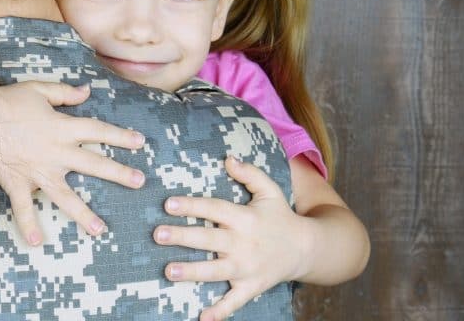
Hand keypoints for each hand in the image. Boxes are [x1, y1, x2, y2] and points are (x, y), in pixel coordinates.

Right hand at [0, 81, 146, 244]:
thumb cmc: (6, 101)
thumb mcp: (39, 90)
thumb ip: (65, 93)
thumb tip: (86, 91)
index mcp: (62, 128)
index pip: (99, 131)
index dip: (120, 136)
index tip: (141, 142)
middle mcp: (55, 152)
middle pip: (93, 163)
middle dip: (118, 173)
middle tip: (139, 182)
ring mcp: (37, 171)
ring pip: (65, 196)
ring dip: (84, 214)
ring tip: (101, 230)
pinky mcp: (17, 183)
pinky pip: (23, 208)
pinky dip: (27, 225)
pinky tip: (35, 243)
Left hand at [154, 156, 303, 320]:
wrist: (306, 249)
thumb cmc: (280, 217)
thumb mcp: (270, 190)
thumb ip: (249, 173)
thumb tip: (227, 158)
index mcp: (245, 218)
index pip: (214, 209)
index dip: (192, 205)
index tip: (168, 203)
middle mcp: (244, 243)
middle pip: (209, 239)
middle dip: (183, 237)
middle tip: (157, 234)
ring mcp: (247, 267)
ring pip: (215, 271)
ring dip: (191, 271)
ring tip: (168, 271)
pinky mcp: (250, 286)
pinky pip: (234, 301)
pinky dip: (220, 312)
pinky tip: (202, 318)